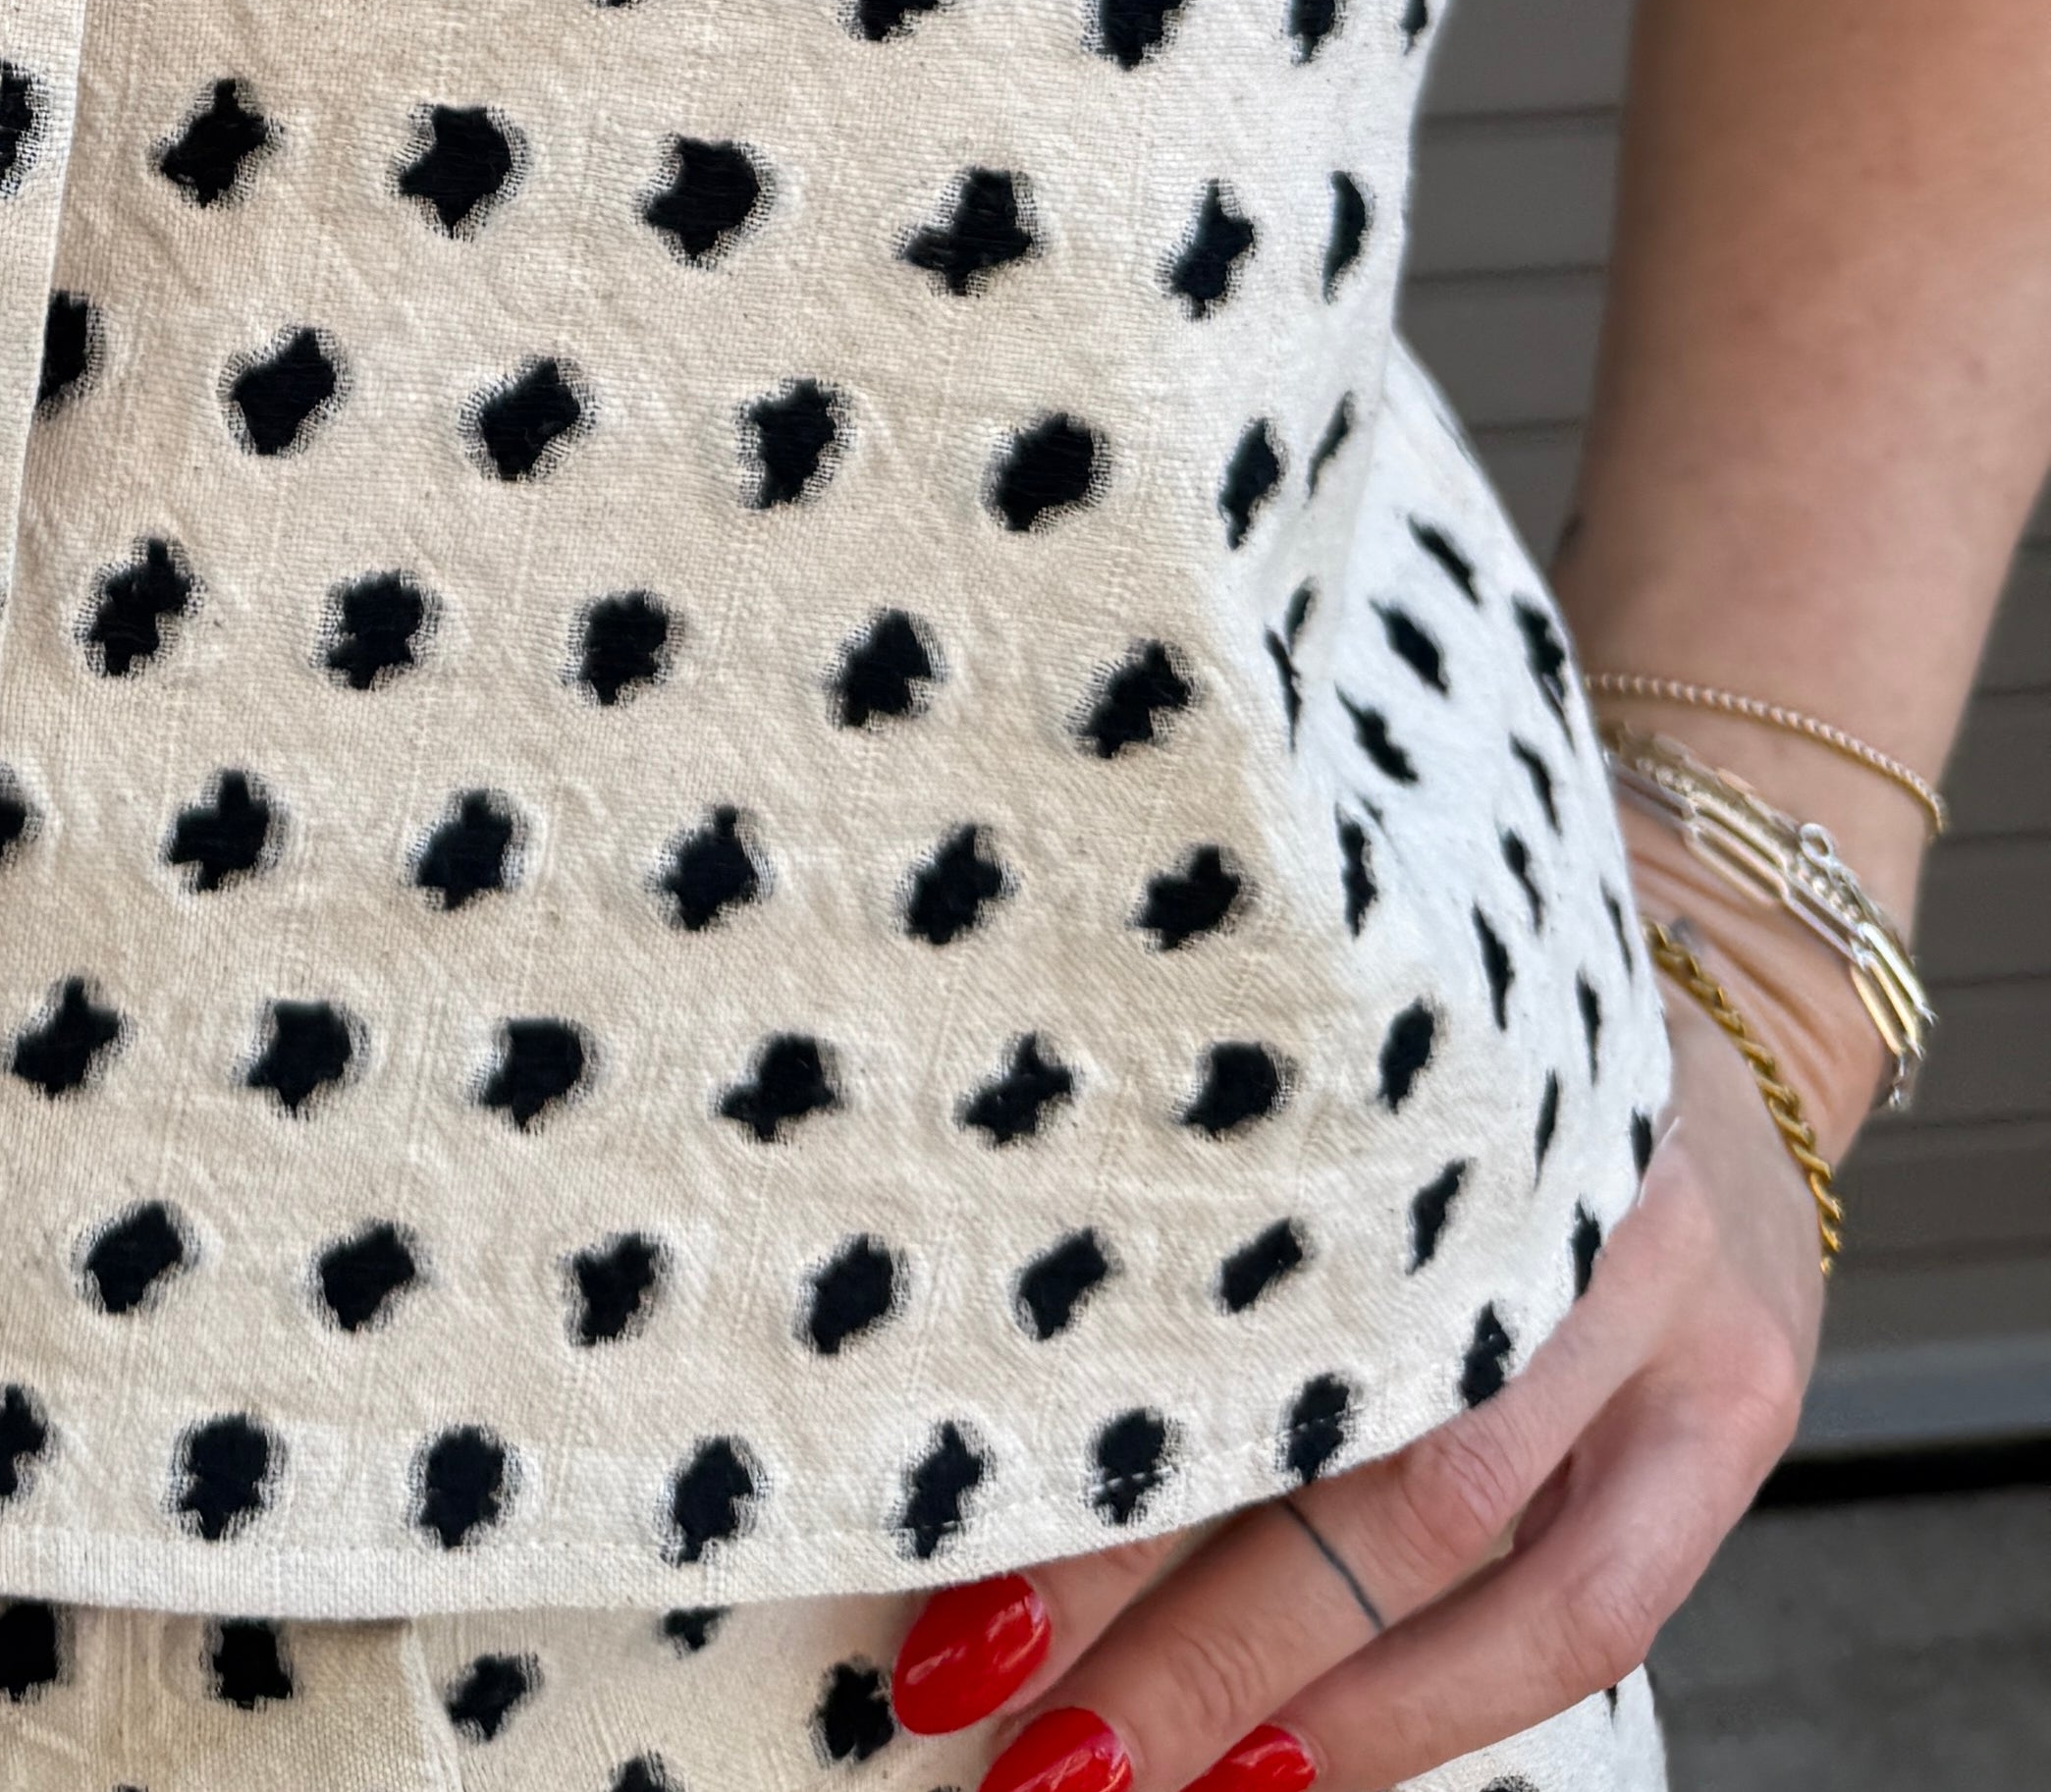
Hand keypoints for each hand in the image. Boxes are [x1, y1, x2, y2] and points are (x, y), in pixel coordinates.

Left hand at [878, 968, 1827, 1790]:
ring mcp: (1684, 1319)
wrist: (1718, 968)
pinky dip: (1432, 1708)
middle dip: (1175, 1608)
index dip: (1108, 1427)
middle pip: (1371, 1449)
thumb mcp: (1336, 1040)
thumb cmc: (1448, 1022)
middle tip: (989, 1691)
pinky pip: (1600, 1617)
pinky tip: (1292, 1768)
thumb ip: (1201, 1171)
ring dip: (1297, 1702)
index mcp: (1432, 1072)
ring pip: (1489, 1566)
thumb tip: (965, 1348)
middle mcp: (1576, 1193)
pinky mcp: (1741, 1417)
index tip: (938, 1518)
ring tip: (1121, 1776)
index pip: (1254, 1278)